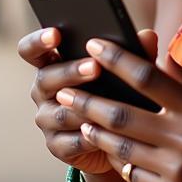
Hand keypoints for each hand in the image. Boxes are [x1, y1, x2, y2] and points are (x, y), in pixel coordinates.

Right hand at [18, 26, 158, 179]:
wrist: (117, 137)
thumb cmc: (117, 92)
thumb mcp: (124, 71)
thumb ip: (132, 53)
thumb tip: (148, 36)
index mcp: (53, 64)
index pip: (32, 50)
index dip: (38, 41)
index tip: (55, 34)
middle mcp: (44, 91)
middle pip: (46, 79)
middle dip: (71, 72)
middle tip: (95, 67)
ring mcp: (47, 120)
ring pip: (60, 113)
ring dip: (82, 107)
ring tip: (104, 102)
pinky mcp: (57, 146)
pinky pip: (70, 142)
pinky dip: (89, 137)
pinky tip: (106, 133)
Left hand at [55, 38, 181, 181]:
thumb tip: (165, 59)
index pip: (148, 76)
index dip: (117, 59)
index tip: (94, 45)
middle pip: (122, 112)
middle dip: (87, 98)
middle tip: (62, 87)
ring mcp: (176, 169)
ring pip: (120, 146)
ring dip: (94, 130)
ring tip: (77, 118)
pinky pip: (134, 175)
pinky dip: (119, 160)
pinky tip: (109, 150)